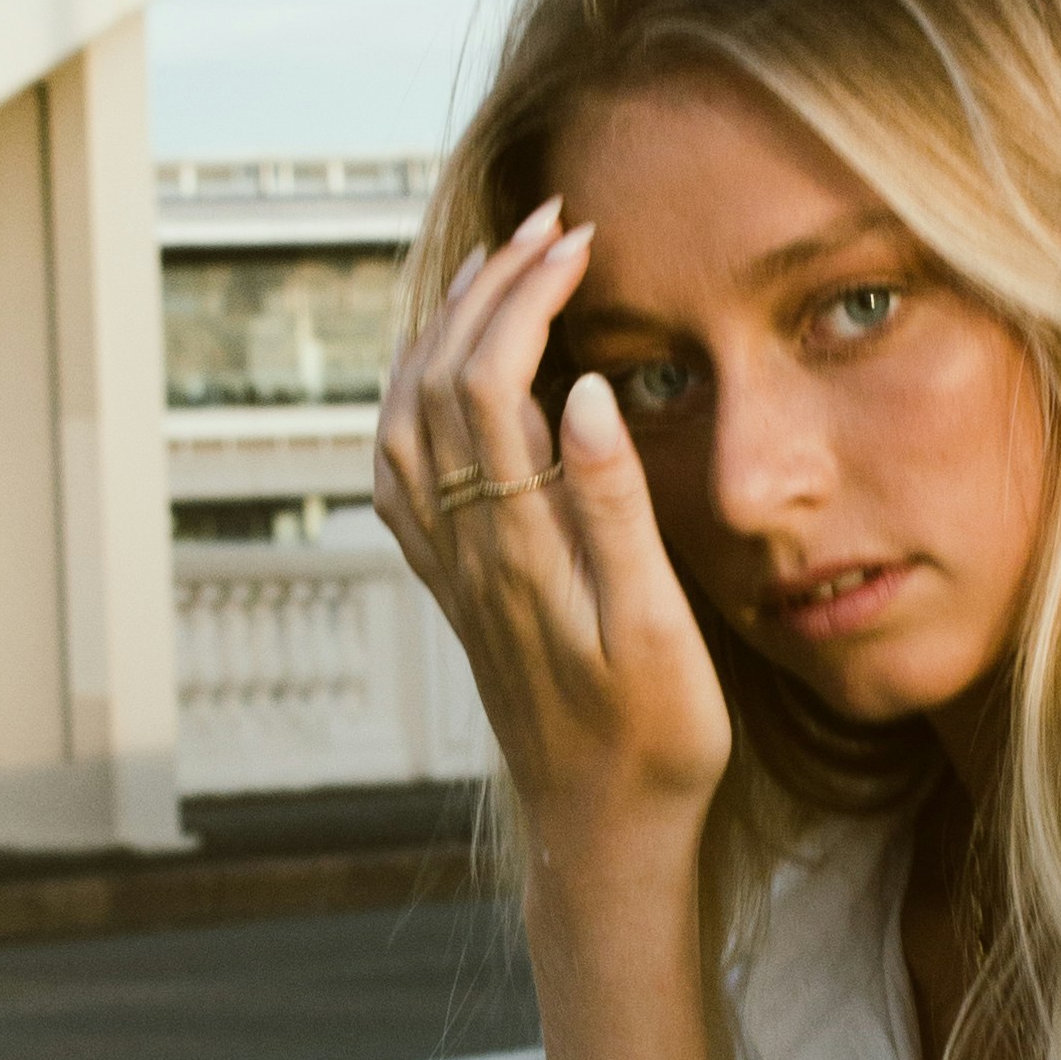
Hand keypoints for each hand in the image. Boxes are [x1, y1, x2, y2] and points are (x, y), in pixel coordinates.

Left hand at [374, 198, 733, 890]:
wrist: (598, 834)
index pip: (491, 380)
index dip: (525, 294)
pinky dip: (417, 395)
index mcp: (519, 548)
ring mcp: (450, 567)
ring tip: (501, 267)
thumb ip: (615, 508)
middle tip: (552, 225)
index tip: (579, 240)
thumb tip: (586, 389)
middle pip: (438, 378)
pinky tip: (449, 371)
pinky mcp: (454, 585)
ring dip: (445, 328)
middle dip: (488, 284)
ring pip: (405, 415)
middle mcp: (465, 549)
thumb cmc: (653, 740)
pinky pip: (402, 469)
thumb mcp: (659, 628)